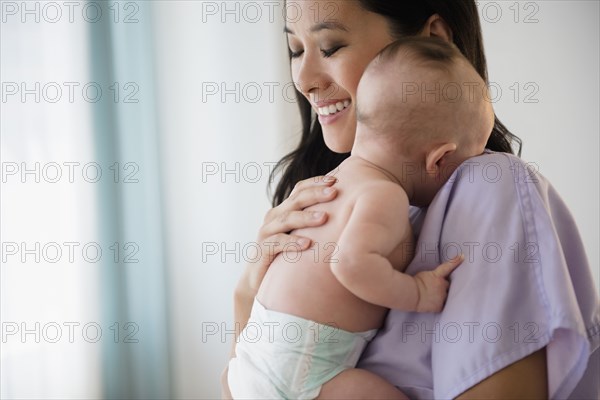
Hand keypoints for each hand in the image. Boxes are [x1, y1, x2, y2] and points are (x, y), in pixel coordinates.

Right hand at [235, 175, 337, 298]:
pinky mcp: (262, 250)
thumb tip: (348, 213)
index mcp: (284, 209)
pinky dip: (292, 242)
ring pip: (287, 219)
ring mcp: (267, 232)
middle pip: (295, 200)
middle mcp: (274, 217)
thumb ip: (317, 223)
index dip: (316, 182)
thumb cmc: (287, 255)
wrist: (259, 279)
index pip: (299, 189)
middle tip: (334, 192)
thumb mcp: (302, 234)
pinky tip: (307, 243)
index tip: (335, 181)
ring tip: (324, 218)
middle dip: (315, 194)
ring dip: (306, 217)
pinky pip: (277, 243)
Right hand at [414, 255, 462, 311]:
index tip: (462, 256)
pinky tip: (431, 304)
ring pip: (446, 296)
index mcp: (437, 276)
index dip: (456, 261)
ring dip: (442, 296)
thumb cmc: (413, 283)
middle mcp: (442, 285)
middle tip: (434, 288)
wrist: (410, 294)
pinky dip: (438, 304)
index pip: (448, 267)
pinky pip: (442, 305)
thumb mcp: (424, 275)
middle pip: (448, 285)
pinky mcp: (439, 306)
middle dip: (444, 286)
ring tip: (432, 297)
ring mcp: (442, 296)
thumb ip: (433, 276)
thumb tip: (435, 278)